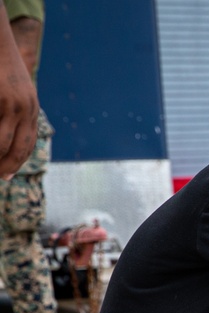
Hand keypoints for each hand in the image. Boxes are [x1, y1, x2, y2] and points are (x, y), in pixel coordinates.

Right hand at [0, 16, 37, 178]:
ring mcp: (8, 104)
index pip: (27, 144)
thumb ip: (17, 111)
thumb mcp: (17, 90)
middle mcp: (24, 109)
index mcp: (31, 109)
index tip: (7, 176)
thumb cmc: (3, 66)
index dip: (17, 163)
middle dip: (3, 166)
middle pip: (14, 148)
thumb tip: (10, 135)